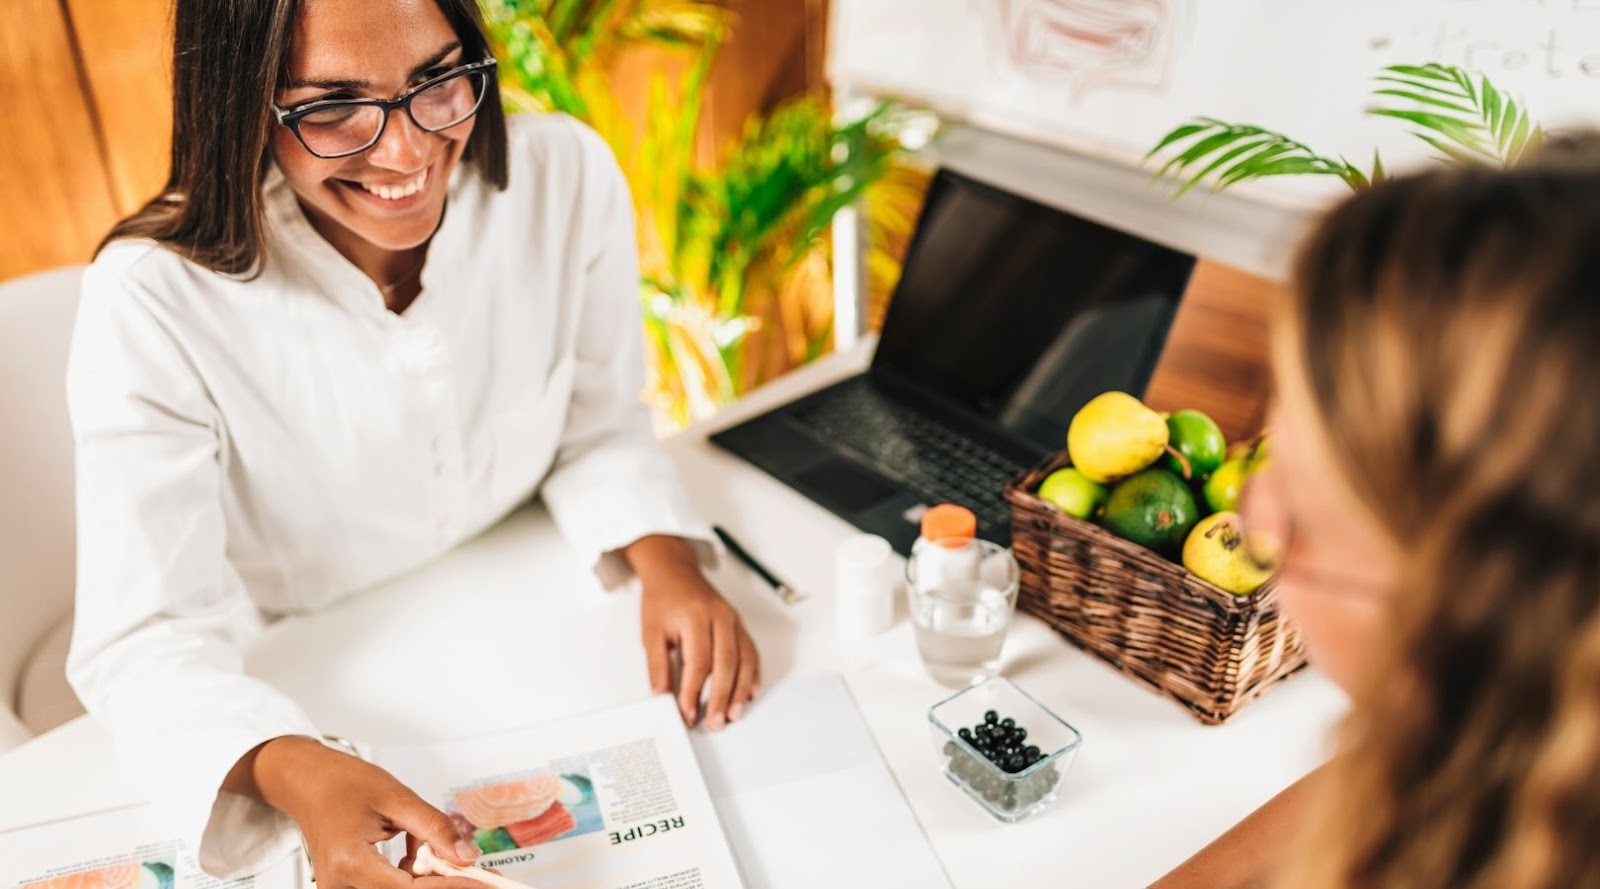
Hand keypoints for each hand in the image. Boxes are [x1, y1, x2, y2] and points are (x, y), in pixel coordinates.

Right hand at [245, 736, 486, 888]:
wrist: (308, 783)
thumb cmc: (344, 783)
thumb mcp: (398, 798)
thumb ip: (435, 829)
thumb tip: (467, 857)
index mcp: (349, 860)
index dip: (450, 887)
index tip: (483, 881)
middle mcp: (339, 883)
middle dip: (443, 883)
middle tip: (479, 873)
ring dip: (426, 878)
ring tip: (437, 849)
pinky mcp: (346, 888)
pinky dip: (410, 876)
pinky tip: (415, 852)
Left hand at [627, 535, 759, 728]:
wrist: (675, 572)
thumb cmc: (662, 600)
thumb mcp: (650, 632)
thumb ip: (657, 665)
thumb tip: (662, 696)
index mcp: (695, 616)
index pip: (698, 661)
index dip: (693, 691)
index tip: (688, 713)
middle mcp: (719, 616)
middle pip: (726, 663)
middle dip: (722, 697)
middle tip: (716, 722)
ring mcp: (733, 620)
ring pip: (744, 659)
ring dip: (741, 690)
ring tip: (734, 714)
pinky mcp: (740, 625)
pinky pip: (751, 652)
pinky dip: (752, 675)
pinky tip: (749, 693)